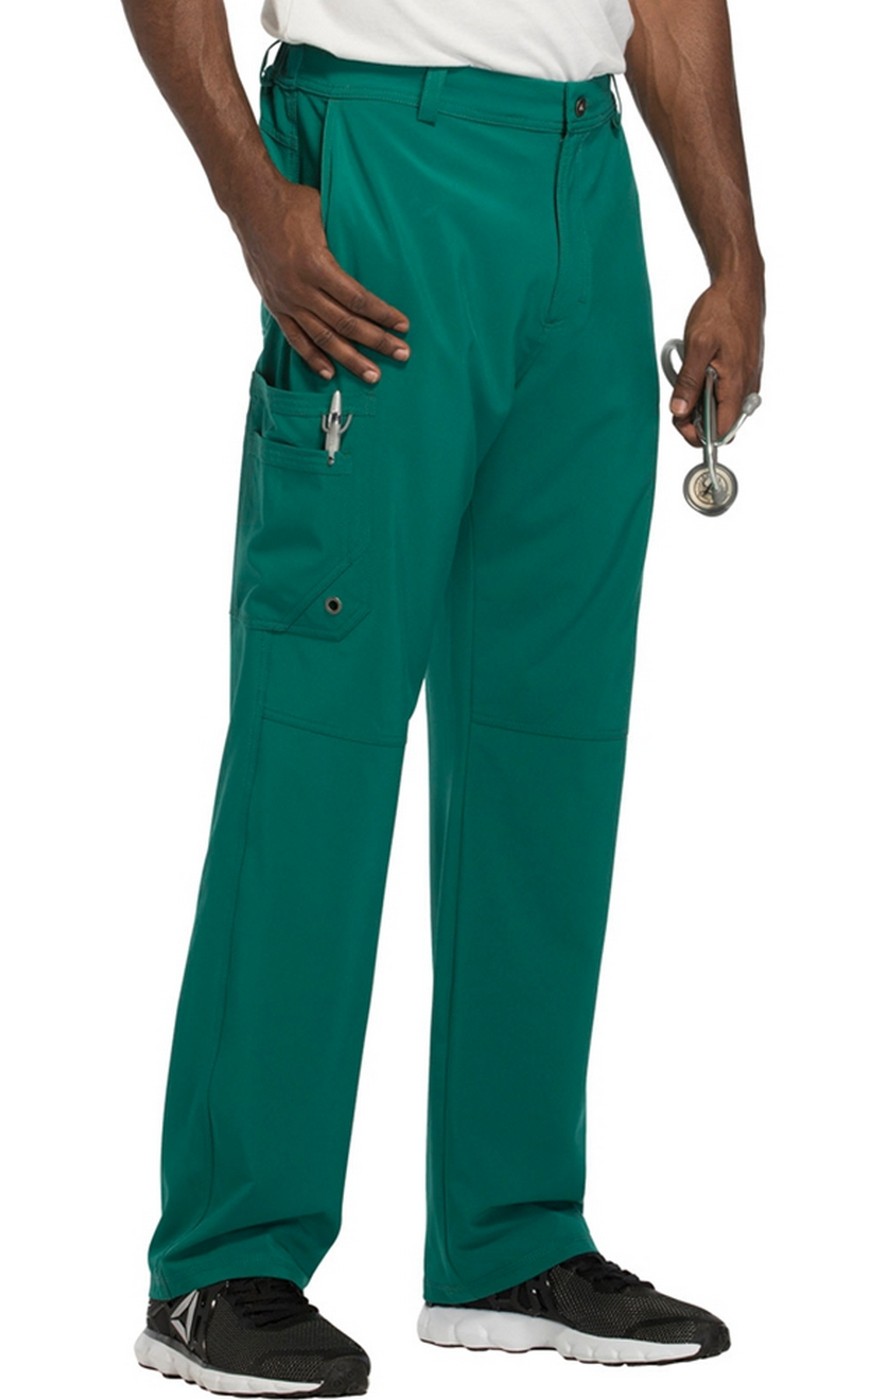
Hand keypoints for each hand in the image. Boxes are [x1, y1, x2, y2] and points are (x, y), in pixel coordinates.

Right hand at [232, 171, 410, 381]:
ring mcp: (287, 301)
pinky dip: (313, 357)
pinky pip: (295, 338)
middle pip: (346, 323)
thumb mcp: (324, 215)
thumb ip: (343, 240)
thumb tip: (369, 245)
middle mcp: (302, 289)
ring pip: (324, 337)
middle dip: (377, 341)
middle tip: (401, 354)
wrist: (248, 203)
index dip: (383, 315)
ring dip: (350, 359)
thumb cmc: (290, 203)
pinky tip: (330, 373)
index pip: (358, 299)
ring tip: (372, 374)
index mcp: (317, 265)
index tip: (403, 326)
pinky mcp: (276, 306)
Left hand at [668, 269, 764, 448]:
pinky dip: (709, 389)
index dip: (698, 433)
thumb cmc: (722, 310)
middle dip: (697, 419)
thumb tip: (680, 412)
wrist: (740, 286)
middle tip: (679, 398)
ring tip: (689, 377)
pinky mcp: (745, 371)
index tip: (680, 420)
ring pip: (723, 408)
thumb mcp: (697, 346)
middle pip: (721, 424)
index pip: (721, 431)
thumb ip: (688, 382)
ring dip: (701, 402)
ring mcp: (748, 380)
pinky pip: (727, 393)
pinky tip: (700, 371)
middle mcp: (747, 387)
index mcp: (736, 385)